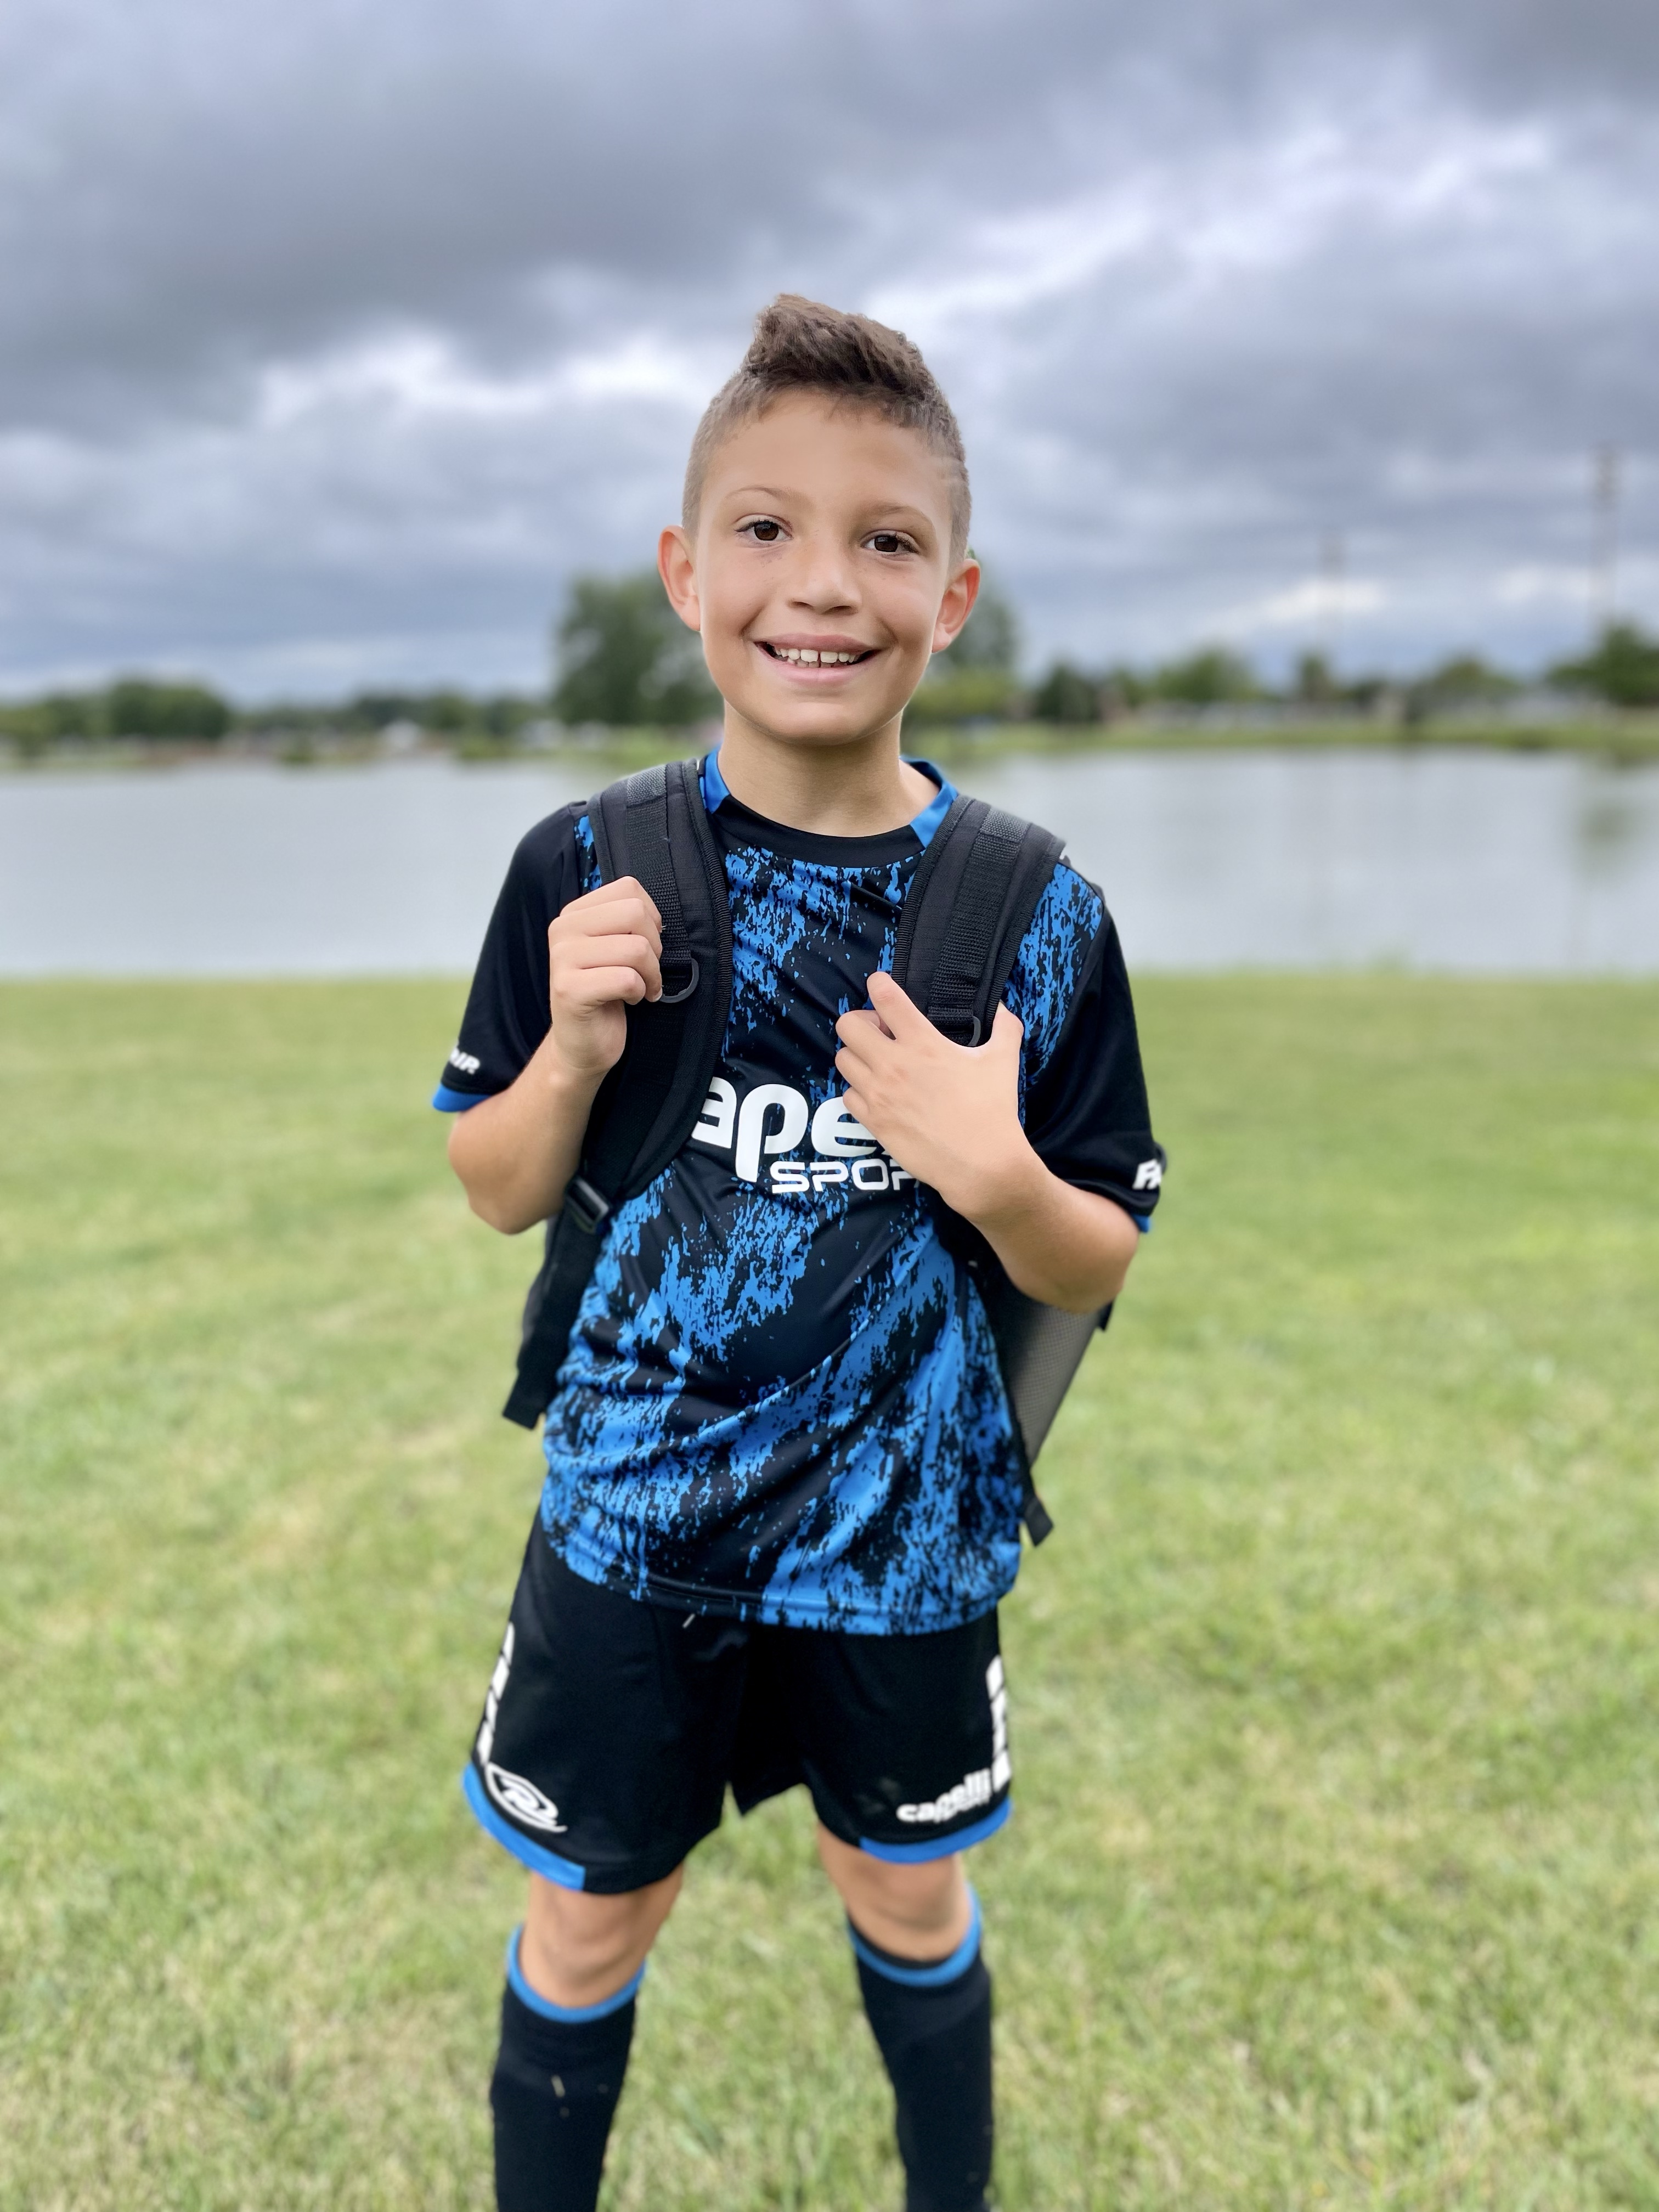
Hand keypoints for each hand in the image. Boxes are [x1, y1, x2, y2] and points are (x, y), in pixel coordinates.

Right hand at [546, 876, 662, 1082]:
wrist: (581, 1043)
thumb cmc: (605, 993)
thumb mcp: (614, 948)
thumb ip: (626, 923)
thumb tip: (657, 918)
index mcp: (574, 913)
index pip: (629, 888)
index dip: (651, 918)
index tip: (646, 944)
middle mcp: (563, 930)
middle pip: (635, 913)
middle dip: (654, 946)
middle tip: (646, 970)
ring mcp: (562, 959)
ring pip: (635, 948)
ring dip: (651, 974)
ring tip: (641, 987)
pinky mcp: (569, 989)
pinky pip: (627, 979)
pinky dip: (640, 993)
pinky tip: (630, 1001)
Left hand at [833, 971, 1035, 1224]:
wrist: (981, 1165)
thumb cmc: (993, 1111)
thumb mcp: (1004, 1060)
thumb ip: (1004, 1027)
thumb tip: (1002, 1007)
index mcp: (923, 1042)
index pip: (885, 998)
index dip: (878, 984)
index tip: (881, 986)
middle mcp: (893, 1064)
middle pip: (847, 1026)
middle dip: (861, 1023)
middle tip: (880, 1033)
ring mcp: (878, 1094)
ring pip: (842, 1059)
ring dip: (857, 1056)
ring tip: (878, 1063)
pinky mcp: (873, 1121)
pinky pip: (847, 1095)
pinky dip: (858, 1090)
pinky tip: (878, 1094)